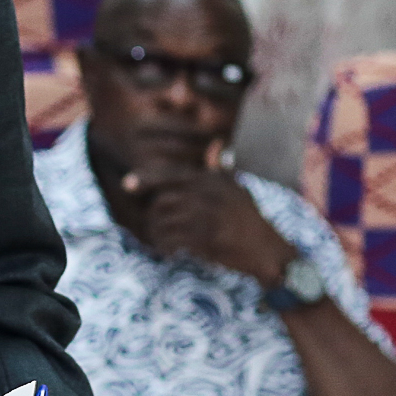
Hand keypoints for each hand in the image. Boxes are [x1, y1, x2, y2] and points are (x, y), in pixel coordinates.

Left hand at [108, 154, 293, 282]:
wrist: (267, 251)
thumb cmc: (250, 220)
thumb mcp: (238, 189)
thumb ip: (220, 169)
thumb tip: (216, 144)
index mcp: (213, 181)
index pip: (171, 174)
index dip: (146, 178)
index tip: (127, 184)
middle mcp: (208, 195)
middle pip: (162, 200)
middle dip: (152, 215)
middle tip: (151, 227)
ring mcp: (207, 216)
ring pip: (164, 221)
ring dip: (156, 232)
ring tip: (160, 240)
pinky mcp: (205, 238)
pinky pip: (172, 239)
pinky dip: (165, 246)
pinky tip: (168, 251)